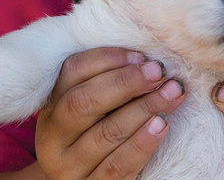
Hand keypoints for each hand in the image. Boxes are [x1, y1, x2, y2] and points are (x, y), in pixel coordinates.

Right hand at [35, 48, 186, 179]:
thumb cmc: (95, 136)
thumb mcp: (90, 110)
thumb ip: (106, 83)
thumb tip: (145, 59)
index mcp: (50, 107)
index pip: (71, 72)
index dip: (106, 59)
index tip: (140, 56)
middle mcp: (53, 138)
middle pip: (84, 102)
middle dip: (126, 82)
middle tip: (159, 72)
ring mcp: (69, 168)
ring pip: (106, 133)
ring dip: (144, 108)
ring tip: (172, 92)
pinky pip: (118, 166)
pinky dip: (142, 143)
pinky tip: (162, 124)